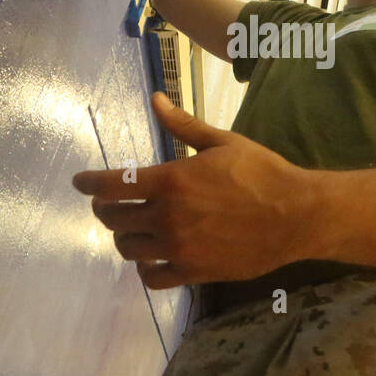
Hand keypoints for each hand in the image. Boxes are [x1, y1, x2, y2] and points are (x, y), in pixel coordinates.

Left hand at [71, 92, 318, 289]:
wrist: (296, 216)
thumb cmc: (262, 172)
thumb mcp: (222, 141)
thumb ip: (183, 124)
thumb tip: (155, 99)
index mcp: (171, 180)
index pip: (111, 185)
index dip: (89, 183)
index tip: (80, 182)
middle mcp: (167, 216)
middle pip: (113, 219)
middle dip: (106, 209)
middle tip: (110, 204)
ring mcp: (178, 247)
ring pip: (128, 249)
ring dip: (124, 237)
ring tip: (133, 230)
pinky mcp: (192, 271)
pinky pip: (151, 277)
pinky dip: (145, 268)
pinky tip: (152, 257)